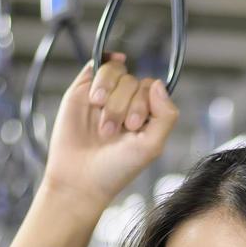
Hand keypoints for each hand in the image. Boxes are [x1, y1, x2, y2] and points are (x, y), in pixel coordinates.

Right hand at [40, 56, 178, 215]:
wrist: (80, 179)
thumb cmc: (117, 168)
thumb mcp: (151, 146)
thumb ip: (166, 115)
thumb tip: (158, 83)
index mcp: (146, 114)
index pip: (152, 88)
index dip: (143, 102)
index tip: (132, 126)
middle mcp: (126, 102)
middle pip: (132, 80)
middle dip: (122, 104)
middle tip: (110, 131)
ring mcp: (104, 96)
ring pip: (115, 71)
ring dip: (108, 90)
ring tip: (98, 109)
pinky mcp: (82, 91)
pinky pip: (95, 66)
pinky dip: (99, 73)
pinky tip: (97, 87)